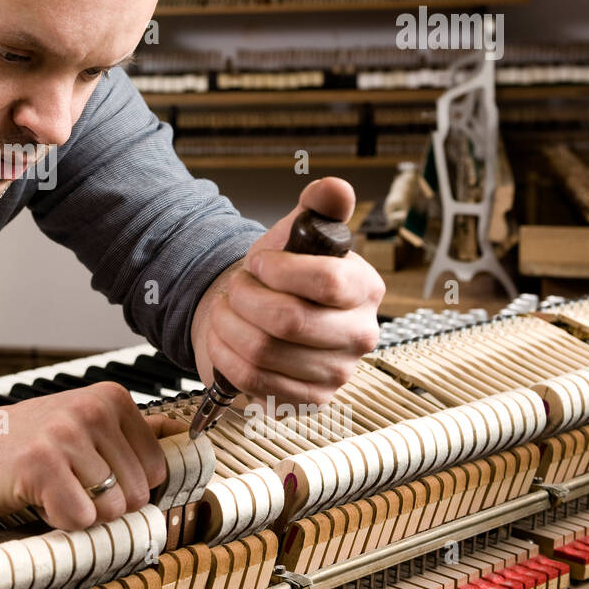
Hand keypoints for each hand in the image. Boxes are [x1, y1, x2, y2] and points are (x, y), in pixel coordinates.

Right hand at [0, 384, 187, 530]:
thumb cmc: (23, 441)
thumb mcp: (82, 422)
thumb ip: (131, 431)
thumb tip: (182, 434)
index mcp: (110, 399)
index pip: (157, 468)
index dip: (126, 485)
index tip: (94, 475)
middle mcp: (92, 410)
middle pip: (137, 494)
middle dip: (105, 503)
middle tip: (69, 483)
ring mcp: (66, 435)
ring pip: (111, 509)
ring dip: (81, 512)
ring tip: (53, 487)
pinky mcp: (42, 464)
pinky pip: (80, 519)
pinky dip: (60, 520)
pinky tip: (40, 496)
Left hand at [189, 177, 383, 406]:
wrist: (255, 315)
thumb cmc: (279, 275)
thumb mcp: (296, 234)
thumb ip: (317, 207)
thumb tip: (334, 187)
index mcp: (365, 288)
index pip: (326, 281)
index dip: (278, 269)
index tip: (257, 262)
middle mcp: (360, 334)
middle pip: (288, 321)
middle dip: (245, 298)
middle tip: (235, 288)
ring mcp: (336, 373)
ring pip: (264, 351)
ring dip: (229, 325)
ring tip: (226, 310)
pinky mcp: (307, 400)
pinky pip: (253, 380)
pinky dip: (225, 354)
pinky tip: (224, 338)